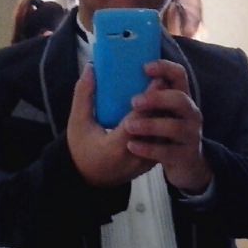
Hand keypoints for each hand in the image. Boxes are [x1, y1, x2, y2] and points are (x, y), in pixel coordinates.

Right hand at [66, 64, 155, 186]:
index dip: (151, 99)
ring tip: (169, 91)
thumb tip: (92, 67)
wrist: (89, 180)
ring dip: (166, 113)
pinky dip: (164, 125)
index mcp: (116, 146)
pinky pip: (162, 141)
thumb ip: (84, 95)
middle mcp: (135, 156)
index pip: (139, 120)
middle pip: (156, 125)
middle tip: (167, 80)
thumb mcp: (78, 123)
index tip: (157, 78)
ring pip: (163, 133)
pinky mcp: (151, 163)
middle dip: (163, 102)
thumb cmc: (81, 150)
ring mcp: (145, 162)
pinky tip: (165, 109)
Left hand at [123, 60, 211, 193]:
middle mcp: (191, 114)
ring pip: (175, 127)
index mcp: (181, 99)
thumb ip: (146, 97)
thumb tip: (102, 72)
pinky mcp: (186, 156)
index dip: (165, 68)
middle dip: (157, 98)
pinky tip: (132, 146)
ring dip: (151, 124)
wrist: (186, 167)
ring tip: (129, 126)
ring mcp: (191, 135)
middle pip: (180, 99)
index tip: (144, 67)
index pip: (179, 75)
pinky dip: (149, 148)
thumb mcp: (160, 114)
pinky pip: (168, 151)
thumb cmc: (166, 135)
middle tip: (134, 101)